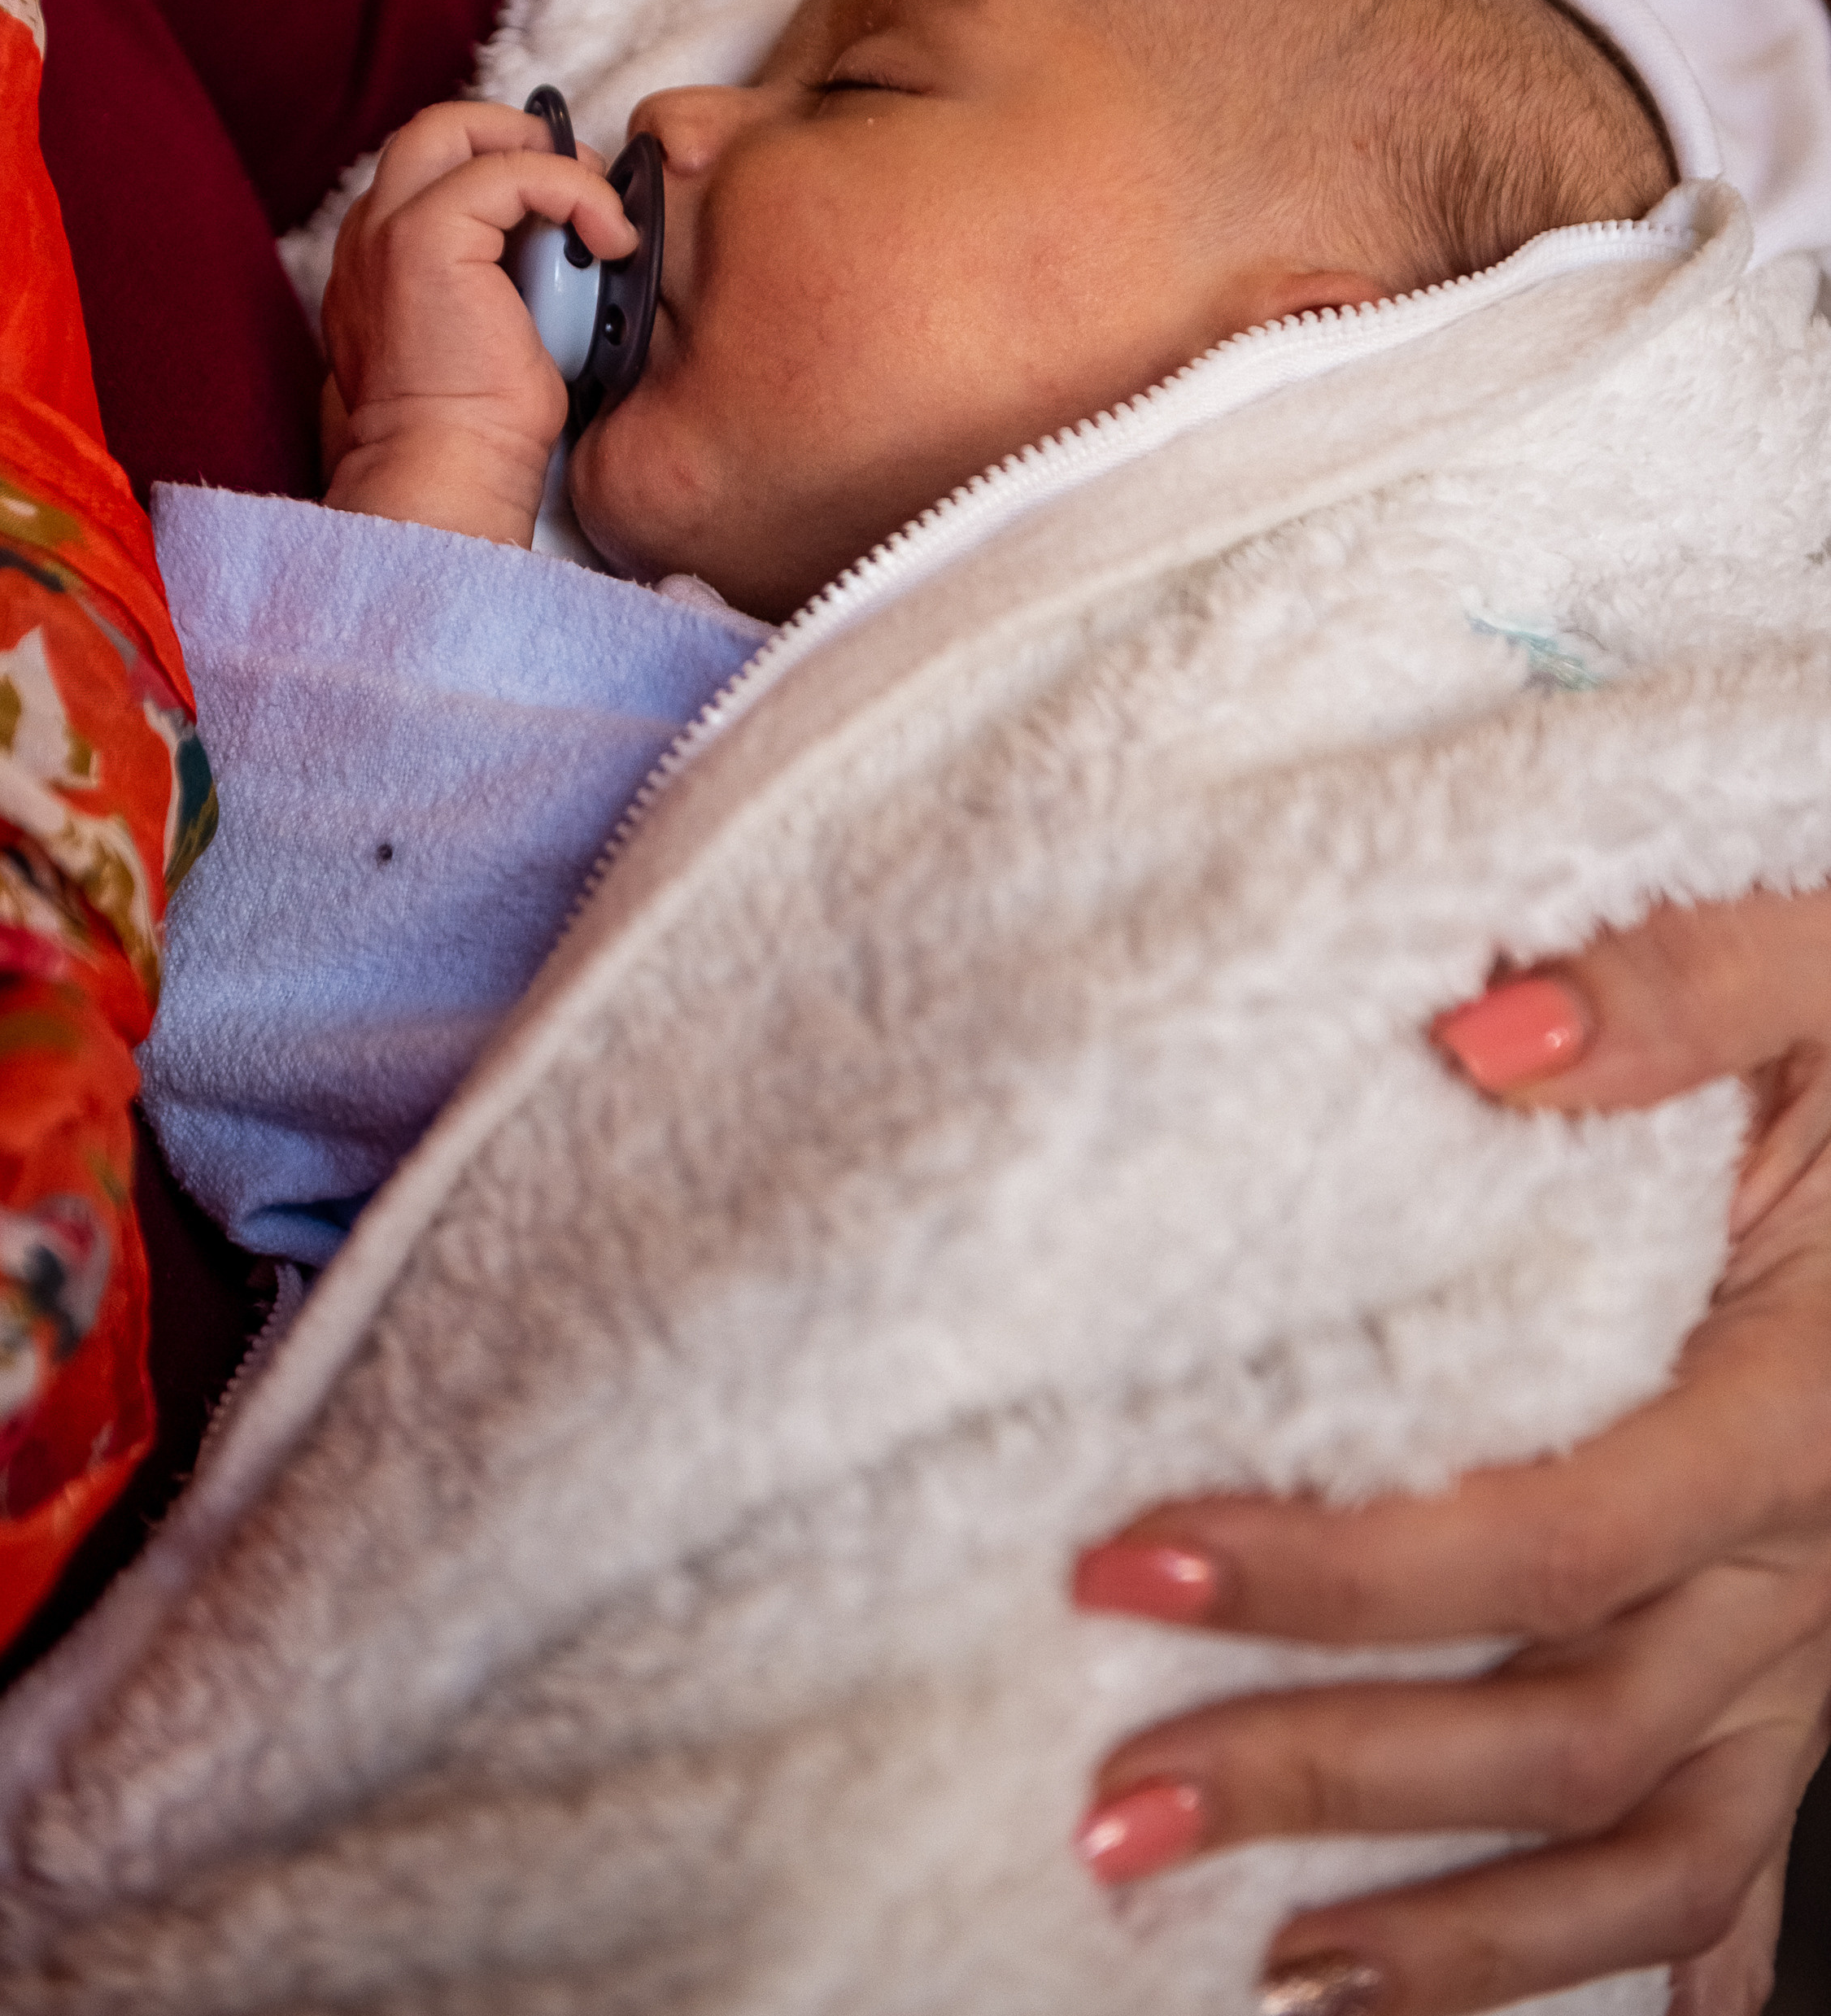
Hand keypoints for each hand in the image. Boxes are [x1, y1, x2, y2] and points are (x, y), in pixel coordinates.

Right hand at [319, 100, 634, 545]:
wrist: (445, 475)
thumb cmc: (478, 434)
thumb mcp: (493, 335)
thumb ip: (503, 282)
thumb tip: (568, 251)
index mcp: (378, 261)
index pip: (436, 170)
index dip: (505, 167)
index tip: (567, 208)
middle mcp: (368, 235)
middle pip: (436, 128)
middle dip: (518, 136)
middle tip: (584, 185)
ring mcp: (387, 230)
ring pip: (458, 128)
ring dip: (547, 155)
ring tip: (599, 212)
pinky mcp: (426, 237)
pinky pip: (509, 170)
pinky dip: (574, 188)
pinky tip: (611, 237)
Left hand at [1072, 887, 1830, 2015]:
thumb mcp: (1812, 966)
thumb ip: (1671, 987)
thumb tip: (1479, 1035)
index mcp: (1798, 1404)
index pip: (1546, 1538)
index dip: (1339, 1578)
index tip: (1135, 1567)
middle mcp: (1811, 1555)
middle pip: (1565, 1734)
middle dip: (1331, 1783)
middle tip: (1117, 1801)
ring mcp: (1815, 1633)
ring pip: (1648, 1850)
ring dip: (1454, 1940)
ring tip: (1256, 1964)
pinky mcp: (1801, 1655)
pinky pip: (1726, 1858)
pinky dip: (1613, 1963)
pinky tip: (1489, 2005)